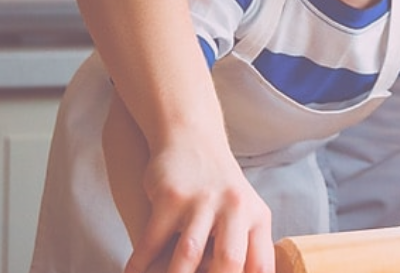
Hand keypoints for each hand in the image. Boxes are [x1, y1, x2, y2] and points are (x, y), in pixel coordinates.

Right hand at [125, 139, 272, 272]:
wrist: (192, 139)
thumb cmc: (217, 188)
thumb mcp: (243, 213)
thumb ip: (244, 249)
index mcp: (257, 218)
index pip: (259, 265)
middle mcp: (235, 209)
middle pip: (228, 262)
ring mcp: (202, 202)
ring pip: (188, 254)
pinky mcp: (171, 196)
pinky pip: (152, 241)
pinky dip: (140, 264)